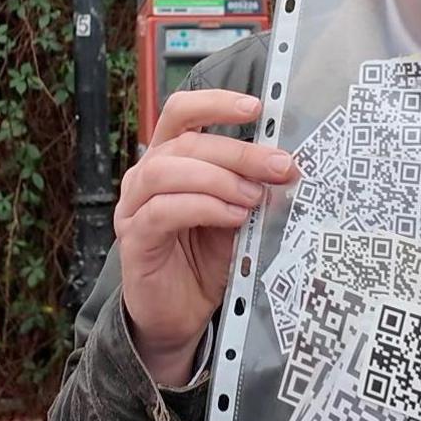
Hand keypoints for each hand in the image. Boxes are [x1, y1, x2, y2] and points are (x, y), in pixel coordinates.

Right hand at [115, 90, 298, 384]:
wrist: (179, 316)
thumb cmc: (205, 260)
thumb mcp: (235, 215)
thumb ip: (250, 188)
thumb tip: (287, 165)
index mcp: (170, 159)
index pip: (181, 112)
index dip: (215, 103)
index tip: (257, 107)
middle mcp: (145, 176)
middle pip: (185, 143)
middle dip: (238, 151)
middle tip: (279, 165)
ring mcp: (134, 207)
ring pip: (167, 170)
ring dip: (219, 179)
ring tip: (253, 198)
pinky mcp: (134, 239)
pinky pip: (163, 211)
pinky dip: (203, 207)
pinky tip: (232, 217)